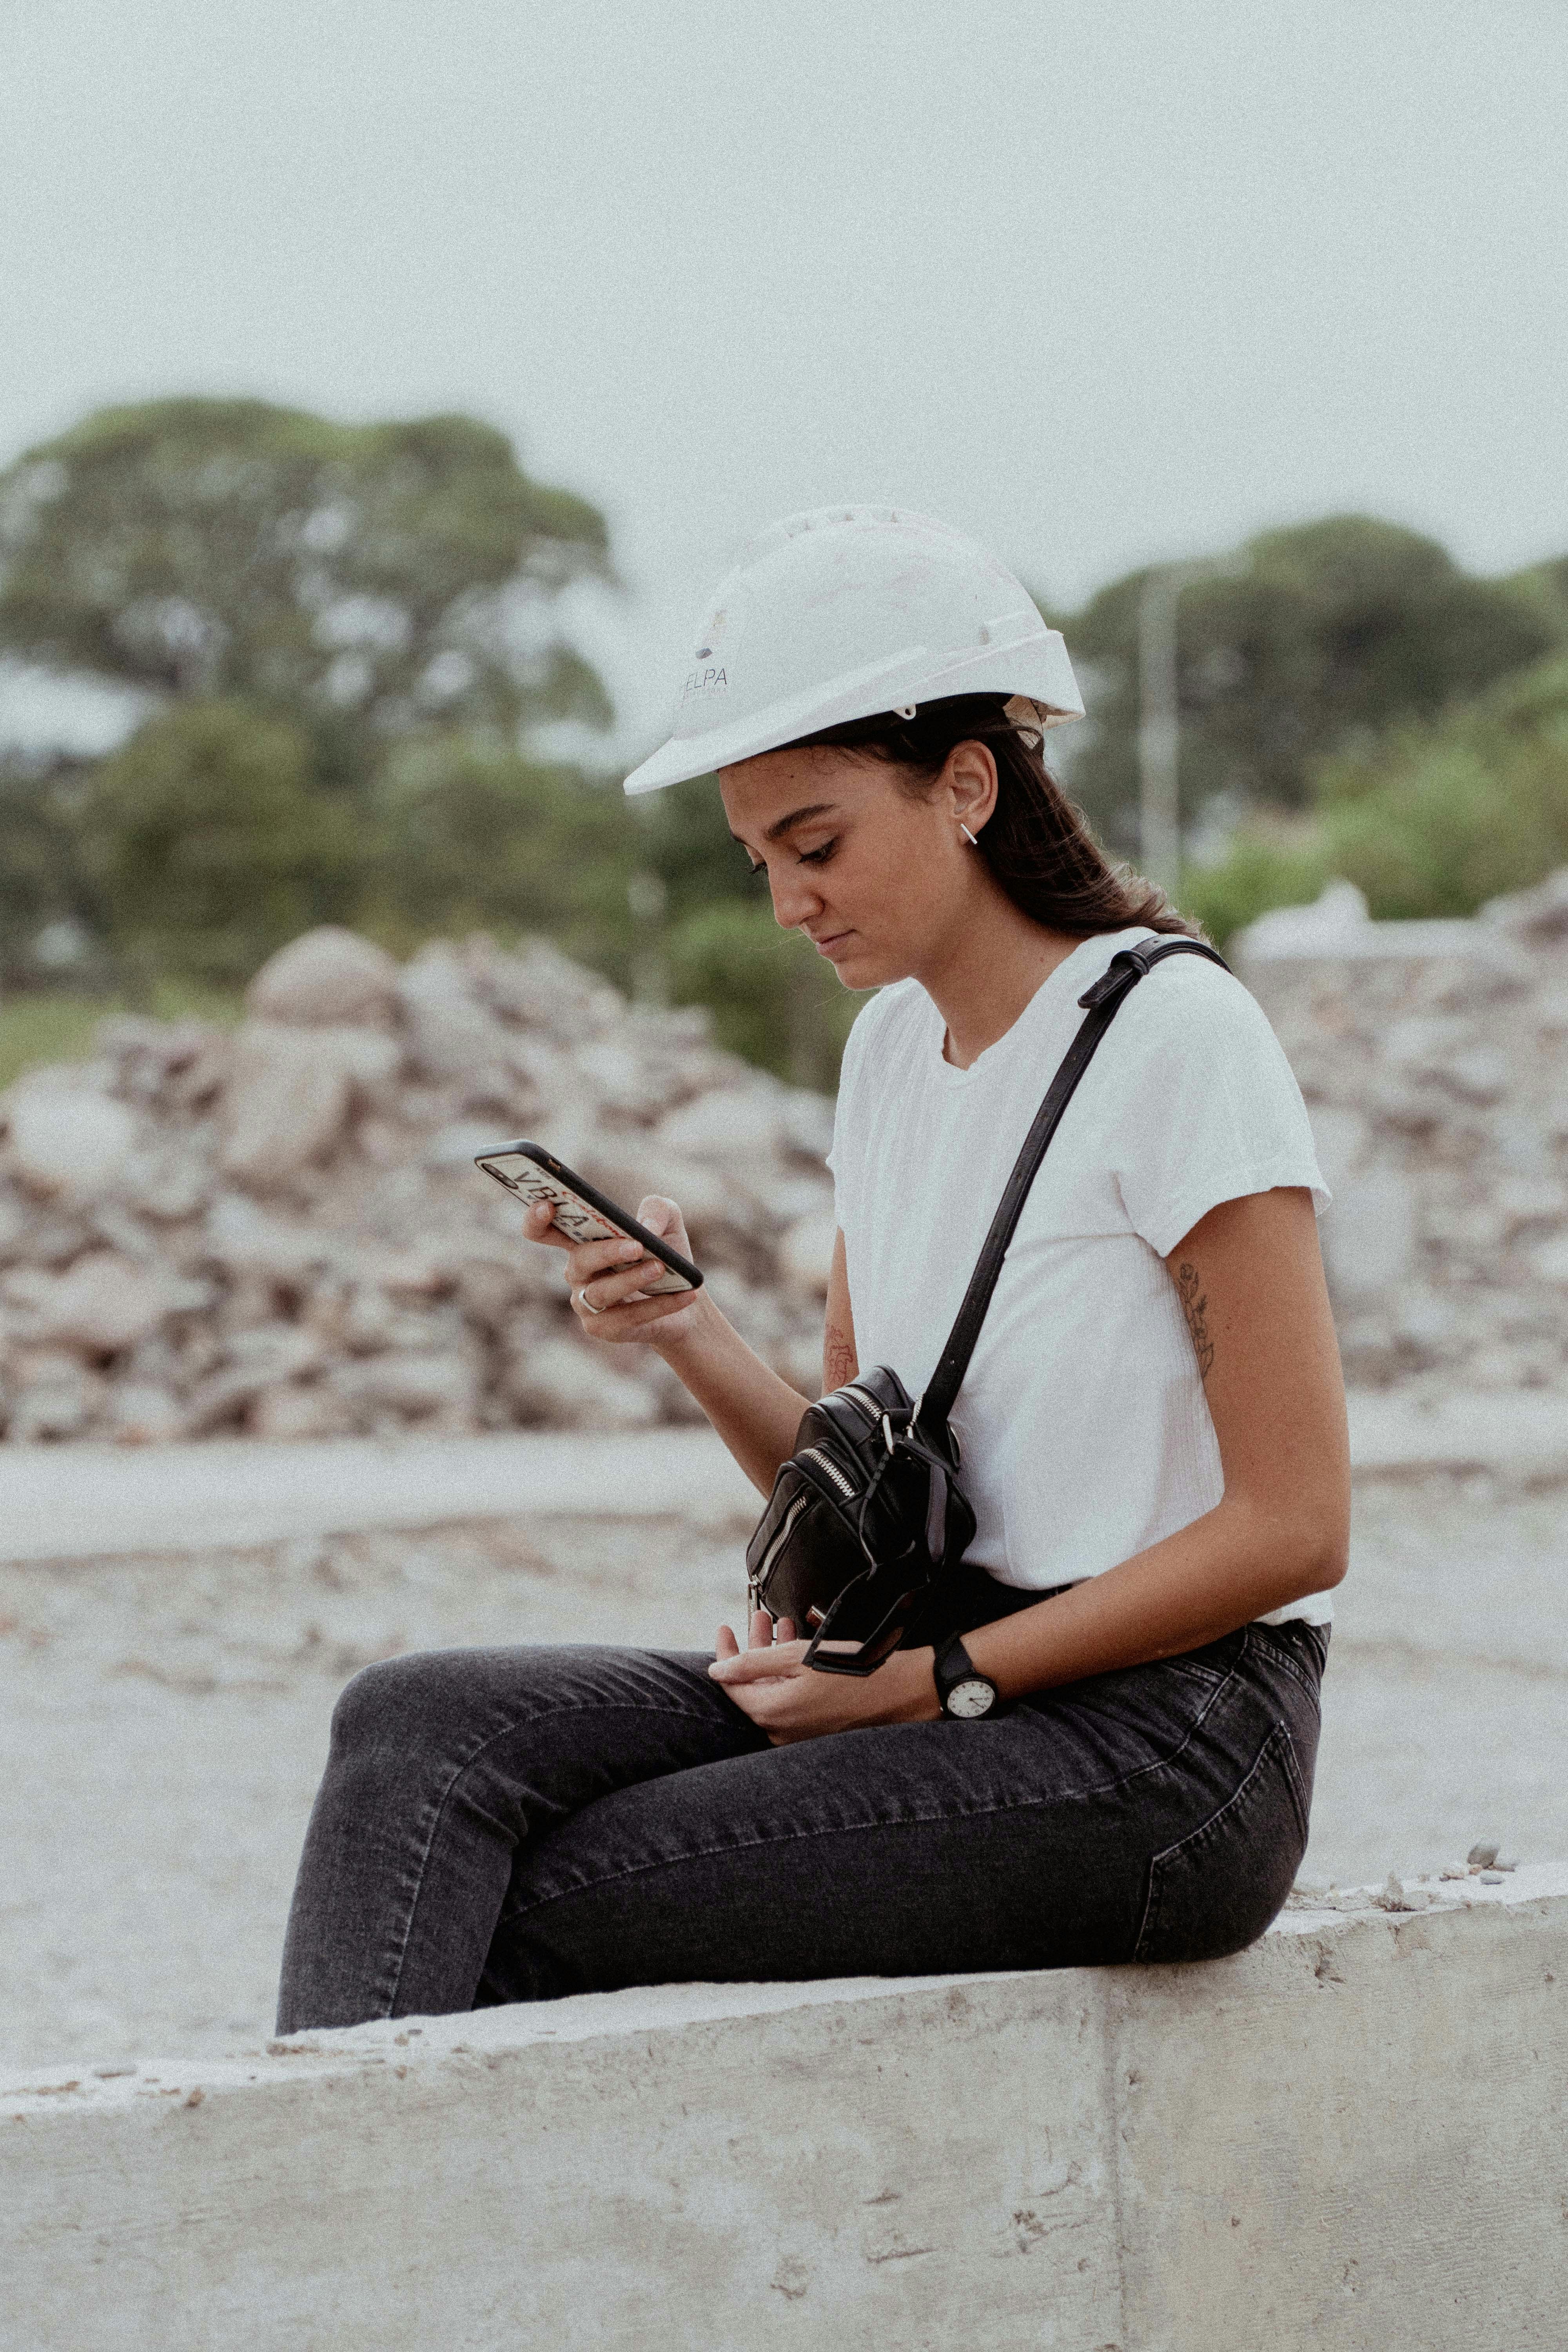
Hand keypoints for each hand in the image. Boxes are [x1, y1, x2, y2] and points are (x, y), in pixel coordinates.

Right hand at [524, 1192, 704, 1346]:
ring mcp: (586, 1302)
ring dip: (632, 1280)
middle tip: (636, 1246)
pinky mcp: (602, 1328)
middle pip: (579, 1259)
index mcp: (582, 1241)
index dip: (536, 1219)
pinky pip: (628, 1317)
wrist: (686, 1301)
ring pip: (601, 1292)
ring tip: (661, 1269)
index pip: (543, 1231)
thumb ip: (657, 1209)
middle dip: (606, 1252)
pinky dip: (658, 1306)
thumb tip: (646, 1228)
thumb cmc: (667, 1255)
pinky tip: (685, 1295)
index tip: (548, 1205)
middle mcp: (577, 1271)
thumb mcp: (668, 1223)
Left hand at [709, 1613, 939, 1743]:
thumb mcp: (798, 1658)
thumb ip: (753, 1664)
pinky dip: (789, 1673)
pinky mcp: (815, 1729)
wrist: (899, 1691)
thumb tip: (717, 1670)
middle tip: (758, 1619)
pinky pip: (791, 1699)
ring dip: (773, 1655)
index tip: (724, 1629)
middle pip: (753, 1686)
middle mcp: (781, 1730)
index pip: (732, 1686)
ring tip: (780, 1624)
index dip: (725, 1654)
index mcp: (772, 1713)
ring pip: (774, 1689)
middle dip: (753, 1647)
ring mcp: (799, 1733)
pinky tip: (797, 1647)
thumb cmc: (853, 1672)